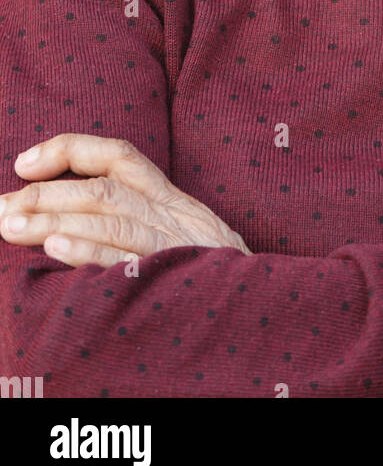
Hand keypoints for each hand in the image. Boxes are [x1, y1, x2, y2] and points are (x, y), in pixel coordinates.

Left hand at [0, 133, 251, 267]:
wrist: (274, 315)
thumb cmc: (216, 285)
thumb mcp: (186, 243)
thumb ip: (141, 226)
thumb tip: (66, 225)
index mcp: (176, 202)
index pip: (119, 156)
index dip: (70, 150)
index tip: (23, 164)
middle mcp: (178, 215)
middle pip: (102, 189)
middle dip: (42, 195)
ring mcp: (179, 246)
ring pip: (110, 217)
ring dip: (51, 220)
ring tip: (8, 227)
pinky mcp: (181, 280)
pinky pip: (127, 261)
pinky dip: (88, 252)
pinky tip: (53, 251)